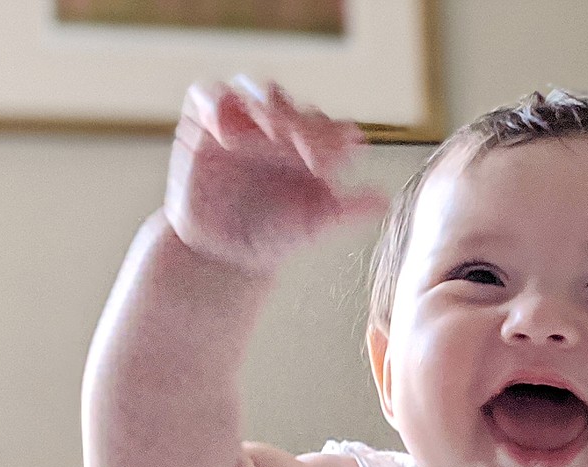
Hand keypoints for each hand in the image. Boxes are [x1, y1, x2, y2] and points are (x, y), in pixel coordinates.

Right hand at [164, 76, 387, 273]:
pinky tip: (226, 132)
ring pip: (252, 92)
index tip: (330, 159)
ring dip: (260, 107)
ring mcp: (241, 122)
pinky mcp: (203, 123)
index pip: (323, 124)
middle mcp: (277, 128)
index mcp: (310, 146)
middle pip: (288, 103)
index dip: (327, 135)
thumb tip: (384, 200)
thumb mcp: (314, 225)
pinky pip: (205, 95)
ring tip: (267, 133)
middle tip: (296, 143)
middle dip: (294, 118)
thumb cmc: (274, 237)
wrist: (224, 253)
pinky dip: (215, 103)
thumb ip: (347, 211)